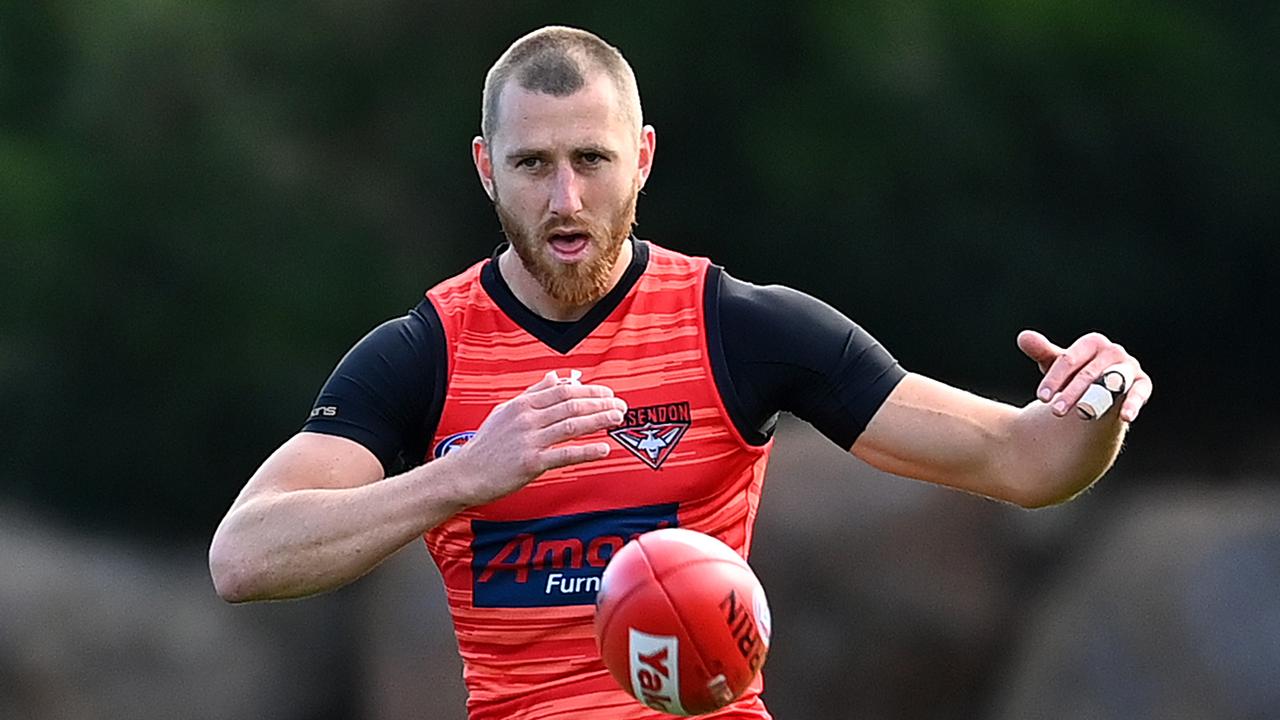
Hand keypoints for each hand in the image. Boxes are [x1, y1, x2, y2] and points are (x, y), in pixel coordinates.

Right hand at [443, 370, 626, 506]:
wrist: (465, 473)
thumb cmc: (486, 445)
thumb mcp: (505, 411)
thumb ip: (532, 393)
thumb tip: (555, 377)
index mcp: (523, 404)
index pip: (563, 390)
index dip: (590, 390)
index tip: (608, 393)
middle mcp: (527, 418)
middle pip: (572, 405)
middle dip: (600, 403)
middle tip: (620, 406)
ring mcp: (529, 440)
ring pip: (572, 425)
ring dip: (598, 420)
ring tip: (617, 419)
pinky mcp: (531, 463)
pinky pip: (565, 454)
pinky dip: (586, 451)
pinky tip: (603, 449)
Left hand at [1017, 330, 1152, 421]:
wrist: (1101, 390)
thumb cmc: (1076, 374)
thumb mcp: (1057, 364)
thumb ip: (1042, 351)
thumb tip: (1023, 337)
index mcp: (1091, 343)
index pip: (1069, 360)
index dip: (1054, 379)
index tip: (1040, 397)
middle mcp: (1113, 351)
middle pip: (1088, 373)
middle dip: (1070, 393)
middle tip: (1055, 411)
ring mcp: (1129, 367)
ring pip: (1112, 382)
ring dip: (1097, 398)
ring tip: (1084, 413)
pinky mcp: (1142, 384)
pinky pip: (1139, 392)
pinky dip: (1133, 403)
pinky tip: (1126, 417)